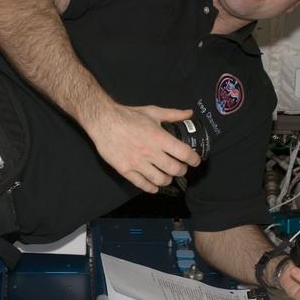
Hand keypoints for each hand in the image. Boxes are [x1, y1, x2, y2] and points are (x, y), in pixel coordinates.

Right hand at [85, 102, 201, 192]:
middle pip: (175, 169)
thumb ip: (173, 114)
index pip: (184, 153)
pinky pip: (143, 185)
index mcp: (159, 137)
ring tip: (168, 176)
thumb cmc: (128, 116)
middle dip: (182, 170)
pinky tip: (154, 185)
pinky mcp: (126, 170)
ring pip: (160, 180)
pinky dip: (152, 188)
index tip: (195, 160)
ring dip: (168, 179)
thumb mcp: (153, 112)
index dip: (194, 159)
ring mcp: (138, 163)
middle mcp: (150, 152)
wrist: (103, 121)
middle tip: (181, 168)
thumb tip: (189, 113)